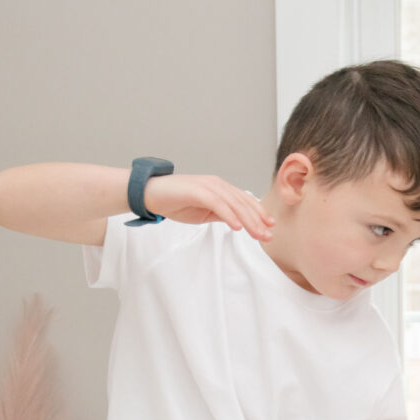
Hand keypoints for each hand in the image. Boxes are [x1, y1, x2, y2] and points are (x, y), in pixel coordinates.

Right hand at [143, 174, 274, 240]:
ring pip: (234, 204)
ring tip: (257, 234)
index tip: (270, 227)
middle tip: (268, 236)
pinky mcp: (197, 190)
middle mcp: (217, 184)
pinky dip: (229, 215)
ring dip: (248, 220)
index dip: (259, 213)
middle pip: (243, 203)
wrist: (150, 193)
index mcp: (220, 188)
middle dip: (258, 220)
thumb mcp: (203, 212)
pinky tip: (237, 227)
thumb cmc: (175, 202)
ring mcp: (208, 186)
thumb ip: (220, 214)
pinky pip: (217, 204)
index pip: (244, 201)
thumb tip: (238, 222)